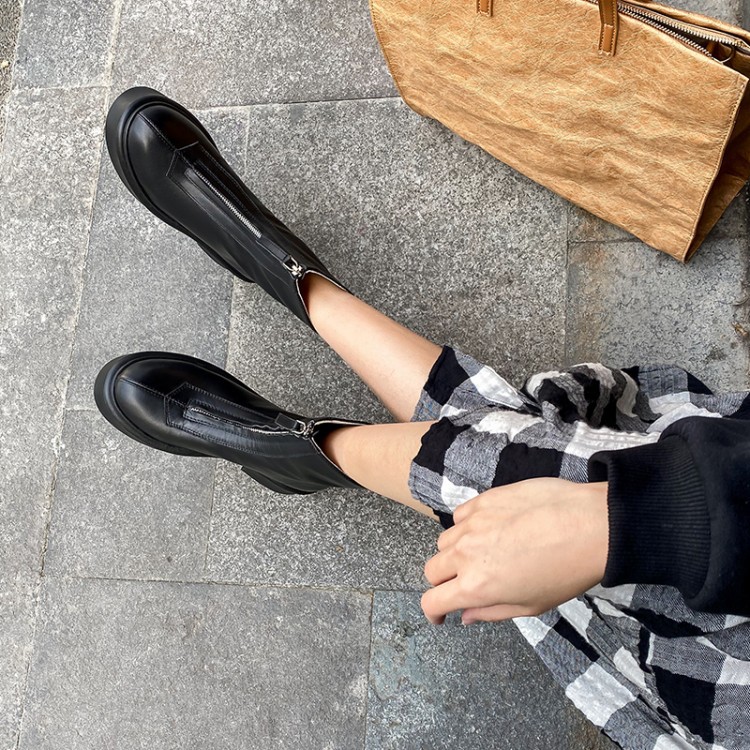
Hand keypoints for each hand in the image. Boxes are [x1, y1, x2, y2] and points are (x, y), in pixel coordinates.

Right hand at [421, 479, 608, 624]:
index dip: (433, 611)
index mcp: (476, 586)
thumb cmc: (567, 570)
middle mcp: (466, 553)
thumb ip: (491, 612)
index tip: (441, 614)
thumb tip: (467, 616)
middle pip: (432, 570)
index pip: (432, 600)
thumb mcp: (532, 606)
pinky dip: (467, 526)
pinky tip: (490, 530)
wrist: (590, 525)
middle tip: (465, 584)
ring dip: (455, 553)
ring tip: (482, 554)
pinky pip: (461, 516)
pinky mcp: (483, 499)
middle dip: (444, 582)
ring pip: (445, 541)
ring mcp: (472, 523)